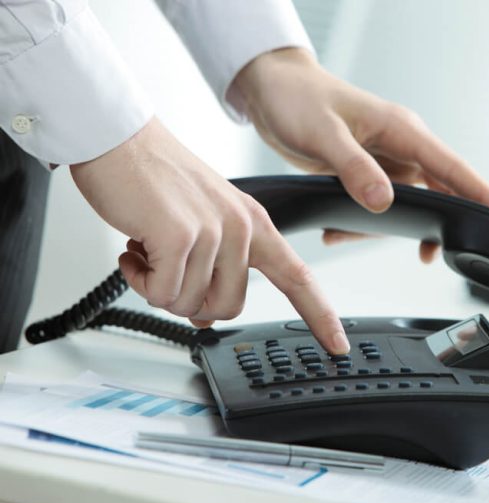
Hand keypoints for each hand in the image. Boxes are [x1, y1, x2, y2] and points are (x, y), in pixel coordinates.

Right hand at [69, 117, 349, 353]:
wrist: (118, 138)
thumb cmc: (155, 178)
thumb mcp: (202, 222)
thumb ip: (213, 269)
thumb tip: (204, 318)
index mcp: (254, 224)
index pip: (298, 277)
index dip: (320, 315)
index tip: (337, 344)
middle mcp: (241, 228)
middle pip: (227, 308)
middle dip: (190, 301)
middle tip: (166, 269)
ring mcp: (214, 231)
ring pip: (189, 304)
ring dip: (158, 287)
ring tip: (148, 249)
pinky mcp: (180, 235)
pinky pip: (160, 292)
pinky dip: (139, 280)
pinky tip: (133, 248)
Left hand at [232, 48, 488, 262]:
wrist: (272, 91)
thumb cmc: (298, 99)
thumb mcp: (323, 135)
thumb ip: (354, 168)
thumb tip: (384, 202)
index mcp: (401, 130)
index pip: (452, 167)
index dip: (482, 195)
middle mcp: (400, 146)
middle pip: (439, 191)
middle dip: (438, 223)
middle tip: (439, 253)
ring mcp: (385, 161)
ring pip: (406, 205)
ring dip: (384, 228)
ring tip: (346, 234)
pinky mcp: (367, 172)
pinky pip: (379, 206)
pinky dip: (362, 223)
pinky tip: (337, 230)